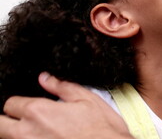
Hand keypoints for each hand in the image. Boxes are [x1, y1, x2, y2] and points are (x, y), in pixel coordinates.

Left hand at [0, 72, 132, 138]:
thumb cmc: (103, 129)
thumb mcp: (87, 100)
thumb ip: (62, 87)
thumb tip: (45, 78)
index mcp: (39, 112)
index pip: (10, 104)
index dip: (20, 104)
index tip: (29, 106)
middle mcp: (28, 133)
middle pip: (0, 124)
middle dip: (8, 120)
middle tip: (24, 120)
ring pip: (8, 138)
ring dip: (16, 133)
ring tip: (35, 131)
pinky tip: (44, 138)